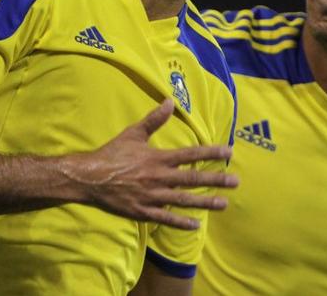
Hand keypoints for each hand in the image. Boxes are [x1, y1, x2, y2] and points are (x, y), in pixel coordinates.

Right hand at [65, 99, 237, 229]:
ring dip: (205, 203)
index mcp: (158, 158)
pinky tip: (195, 225)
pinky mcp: (143, 211)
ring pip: (184, 201)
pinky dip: (181, 222)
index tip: (228, 152)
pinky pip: (166, 218)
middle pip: (192, 180)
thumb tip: (169, 101)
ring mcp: (152, 197)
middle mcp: (159, 178)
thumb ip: (154, 120)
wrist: (90, 177)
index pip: (190, 155)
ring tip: (224, 204)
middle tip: (236, 182)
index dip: (211, 153)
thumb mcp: (133, 133)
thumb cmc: (112, 153)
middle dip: (216, 180)